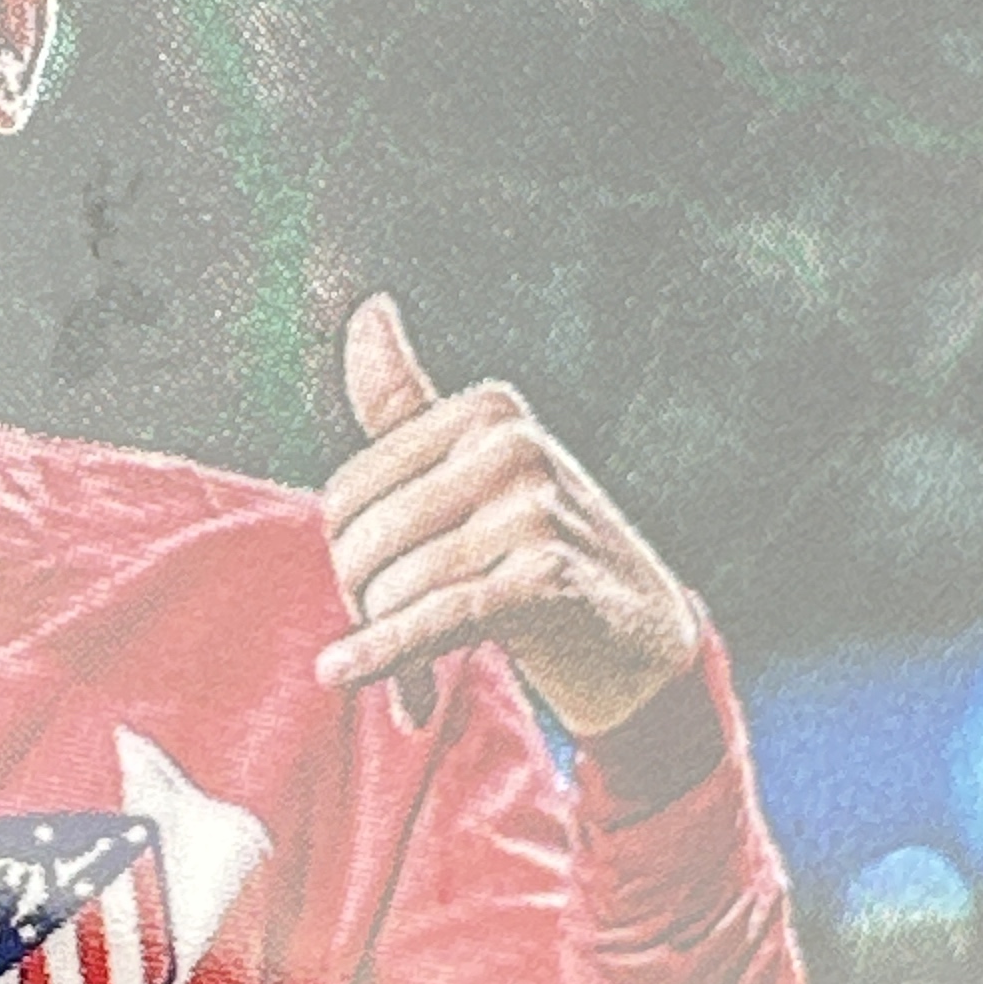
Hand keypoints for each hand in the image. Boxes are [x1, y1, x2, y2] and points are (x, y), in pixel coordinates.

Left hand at [315, 293, 700, 736]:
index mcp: (488, 409)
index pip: (348, 492)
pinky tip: (340, 671)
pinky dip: (384, 652)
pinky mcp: (547, 578)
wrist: (642, 639)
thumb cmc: (540, 550)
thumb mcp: (477, 469)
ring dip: (388, 646)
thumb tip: (368, 307)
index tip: (377, 592)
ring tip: (416, 675)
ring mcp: (535, 508)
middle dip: (364, 602)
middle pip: (364, 539)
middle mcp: (512, 445)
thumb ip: (408, 403)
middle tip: (395, 641)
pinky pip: (434, 618)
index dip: (347, 556)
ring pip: (395, 585)